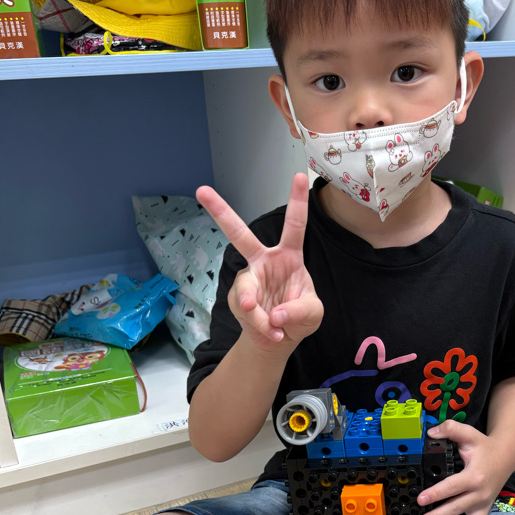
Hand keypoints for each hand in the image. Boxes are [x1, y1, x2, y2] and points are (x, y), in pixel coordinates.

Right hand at [196, 174, 323, 351]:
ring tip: (275, 329)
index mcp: (288, 256)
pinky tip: (272, 333)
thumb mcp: (313, 314)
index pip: (294, 225)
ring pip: (247, 292)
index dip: (297, 201)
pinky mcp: (237, 300)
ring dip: (260, 314)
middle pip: (239, 235)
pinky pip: (247, 313)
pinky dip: (261, 326)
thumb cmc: (298, 316)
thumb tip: (274, 314)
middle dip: (220, 212)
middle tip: (201, 191)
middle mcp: (264, 262)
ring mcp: (247, 280)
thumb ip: (300, 311)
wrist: (278, 339)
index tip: (298, 176)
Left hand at [414, 421, 512, 514]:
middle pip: (456, 509)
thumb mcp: (470, 433)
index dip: (436, 493)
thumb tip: (431, 432)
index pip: (452, 487)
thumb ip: (451, 429)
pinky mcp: (482, 514)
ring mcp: (482, 507)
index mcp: (474, 477)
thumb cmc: (484, 447)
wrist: (505, 457)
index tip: (421, 500)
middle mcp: (479, 495)